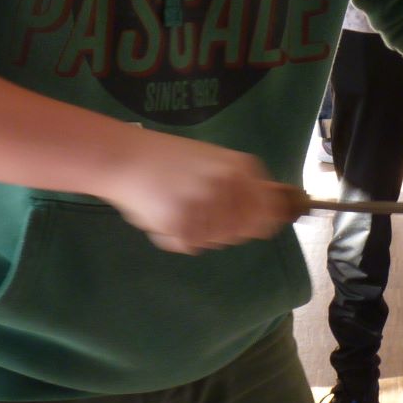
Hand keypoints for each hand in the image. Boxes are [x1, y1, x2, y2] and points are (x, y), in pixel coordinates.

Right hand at [102, 130, 289, 254]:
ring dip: (200, 231)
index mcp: (242, 167)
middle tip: (196, 207)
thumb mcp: (215, 162)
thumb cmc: (170, 158)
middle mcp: (230, 185)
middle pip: (242, 231)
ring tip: (178, 206)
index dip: (257, 221)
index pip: (267, 213)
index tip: (238, 218)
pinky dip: (178, 237)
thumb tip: (277, 209)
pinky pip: (192, 245)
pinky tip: (164, 214)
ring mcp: (208, 206)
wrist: (125, 157)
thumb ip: (244, 185)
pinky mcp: (184, 225)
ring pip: (217, 240)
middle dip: (222, 226)